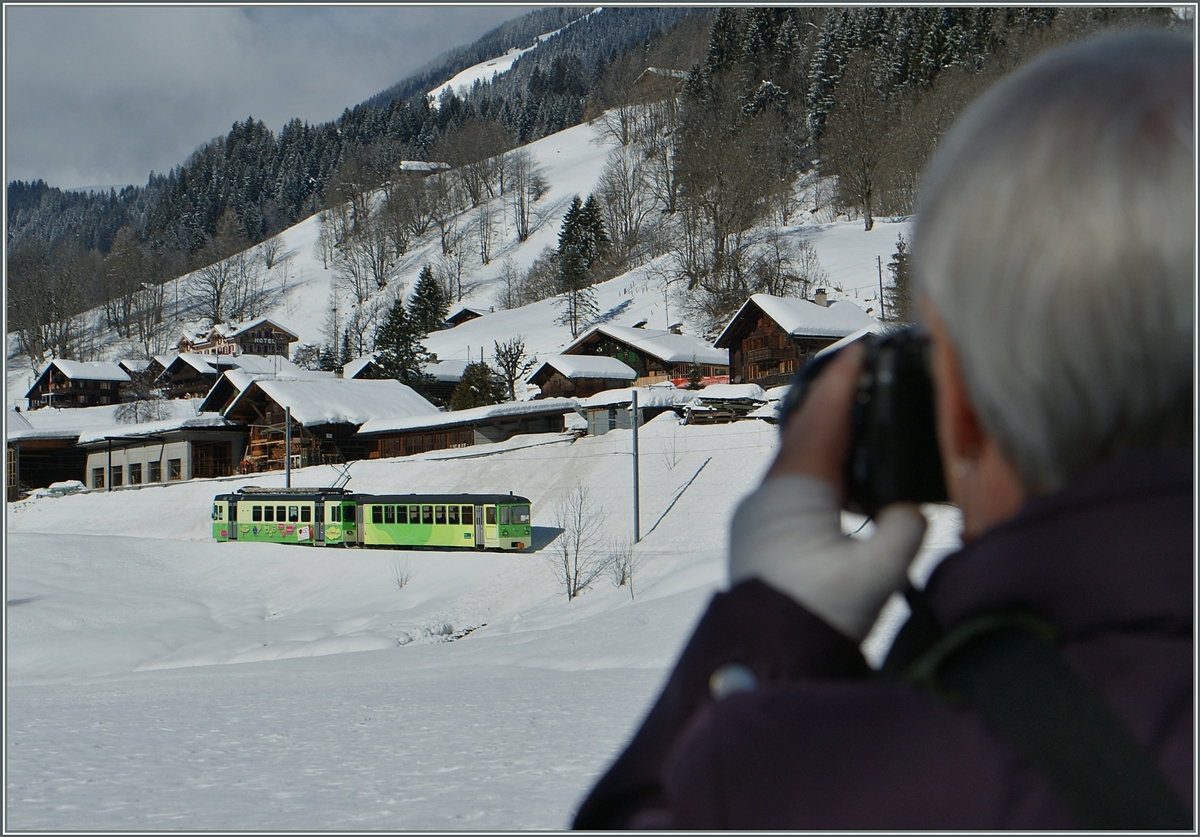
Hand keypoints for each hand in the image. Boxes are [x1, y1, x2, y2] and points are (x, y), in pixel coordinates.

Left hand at [729, 344, 926, 640]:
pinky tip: (840, 479)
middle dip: (833, 400)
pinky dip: (818, 466)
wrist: (764, 659)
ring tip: (857, 419)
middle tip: (861, 373)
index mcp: (796, 487)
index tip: (860, 348)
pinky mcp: (761, 536)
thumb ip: (905, 531)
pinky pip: (792, 484)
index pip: (824, 417)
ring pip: (796, 458)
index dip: (844, 379)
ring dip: (825, 435)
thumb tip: (910, 509)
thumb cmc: (814, 616)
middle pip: (805, 430)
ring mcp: (761, 514)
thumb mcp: (876, 575)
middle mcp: (771, 492)